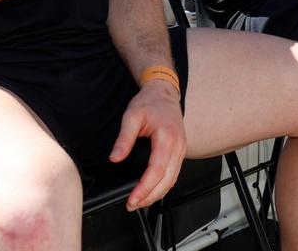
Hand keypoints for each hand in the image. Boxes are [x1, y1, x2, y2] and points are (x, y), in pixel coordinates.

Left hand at [110, 81, 185, 210]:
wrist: (163, 92)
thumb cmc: (150, 102)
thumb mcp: (131, 116)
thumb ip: (124, 139)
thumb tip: (115, 158)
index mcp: (167, 137)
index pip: (157, 170)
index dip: (145, 188)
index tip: (133, 198)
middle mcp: (178, 145)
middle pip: (167, 180)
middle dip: (150, 196)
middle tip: (133, 204)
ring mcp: (181, 149)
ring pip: (173, 179)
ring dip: (157, 194)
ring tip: (140, 201)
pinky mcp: (180, 151)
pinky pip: (174, 174)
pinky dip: (164, 186)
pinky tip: (153, 191)